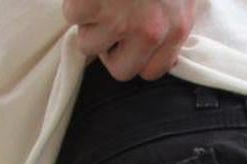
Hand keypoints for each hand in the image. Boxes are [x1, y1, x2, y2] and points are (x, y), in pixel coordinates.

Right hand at [63, 0, 196, 80]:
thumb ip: (174, 23)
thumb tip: (166, 53)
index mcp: (175, 29)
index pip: (149, 73)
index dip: (134, 57)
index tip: (127, 42)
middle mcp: (149, 31)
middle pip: (119, 70)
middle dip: (109, 49)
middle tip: (106, 24)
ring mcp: (119, 17)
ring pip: (89, 44)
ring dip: (87, 23)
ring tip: (98, 0)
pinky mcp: (92, 3)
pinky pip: (72, 14)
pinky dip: (74, 1)